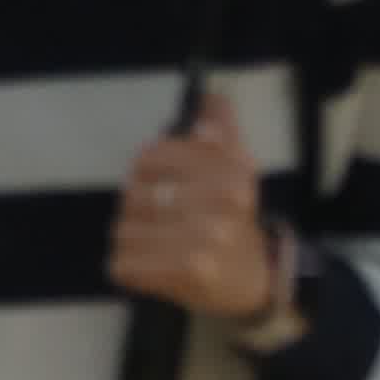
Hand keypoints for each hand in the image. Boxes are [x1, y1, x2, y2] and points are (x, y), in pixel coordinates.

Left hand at [107, 99, 285, 324]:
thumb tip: (212, 98)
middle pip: (132, 194)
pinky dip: (129, 268)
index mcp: (230, 174)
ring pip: (124, 229)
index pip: (148, 158)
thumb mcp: (235, 171)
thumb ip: (221, 132)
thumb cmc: (235, 220)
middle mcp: (219, 206)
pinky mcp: (184, 275)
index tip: (159, 181)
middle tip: (160, 219)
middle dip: (137, 208)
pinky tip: (150, 267)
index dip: (144, 170)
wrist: (255, 281)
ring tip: (157, 244)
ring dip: (132, 239)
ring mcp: (203, 242)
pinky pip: (124, 264)